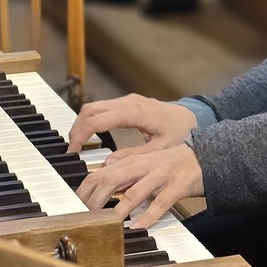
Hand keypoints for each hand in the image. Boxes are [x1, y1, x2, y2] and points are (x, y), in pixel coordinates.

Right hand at [67, 93, 196, 154]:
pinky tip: (90, 136)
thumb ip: (134, 156)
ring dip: (82, 124)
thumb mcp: (160, 148)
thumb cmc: (180, 131)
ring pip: (93, 107)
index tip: (74, 151)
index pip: (98, 119)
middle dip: (77, 129)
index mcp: (135, 112)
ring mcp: (127, 101)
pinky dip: (91, 121)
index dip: (82, 134)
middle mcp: (128, 102)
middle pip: (90, 110)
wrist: (193, 116)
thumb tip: (108, 165)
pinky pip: (102, 108)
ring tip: (78, 145)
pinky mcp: (127, 104)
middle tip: (72, 150)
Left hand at [77, 142, 203, 229]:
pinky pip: (160, 203)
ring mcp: (160, 176)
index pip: (101, 173)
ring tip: (106, 223)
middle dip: (95, 199)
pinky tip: (137, 227)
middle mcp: (144, 166)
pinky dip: (147, 216)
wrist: (206, 157)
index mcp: (133, 161)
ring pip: (134, 192)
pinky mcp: (177, 187)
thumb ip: (124, 171)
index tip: (75, 204)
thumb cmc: (172, 163)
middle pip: (112, 180)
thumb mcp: (145, 163)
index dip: (85, 189)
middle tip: (84, 216)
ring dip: (118, 209)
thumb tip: (100, 178)